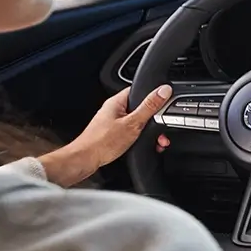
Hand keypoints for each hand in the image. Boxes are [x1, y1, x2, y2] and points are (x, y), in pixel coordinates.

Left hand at [39, 85, 171, 186]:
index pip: (140, 90)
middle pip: (141, 108)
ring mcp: (114, 122)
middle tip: (160, 128)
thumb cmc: (102, 142)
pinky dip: (141, 138)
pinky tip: (143, 145)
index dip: (154, 96)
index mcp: (117, 102)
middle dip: (154, 119)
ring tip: (155, 141)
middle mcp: (115, 110)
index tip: (165, 103)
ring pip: (138, 122)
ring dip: (149, 131)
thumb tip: (163, 90)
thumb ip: (149, 107)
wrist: (85, 160)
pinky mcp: (114, 134)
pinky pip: (132, 131)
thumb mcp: (132, 123)